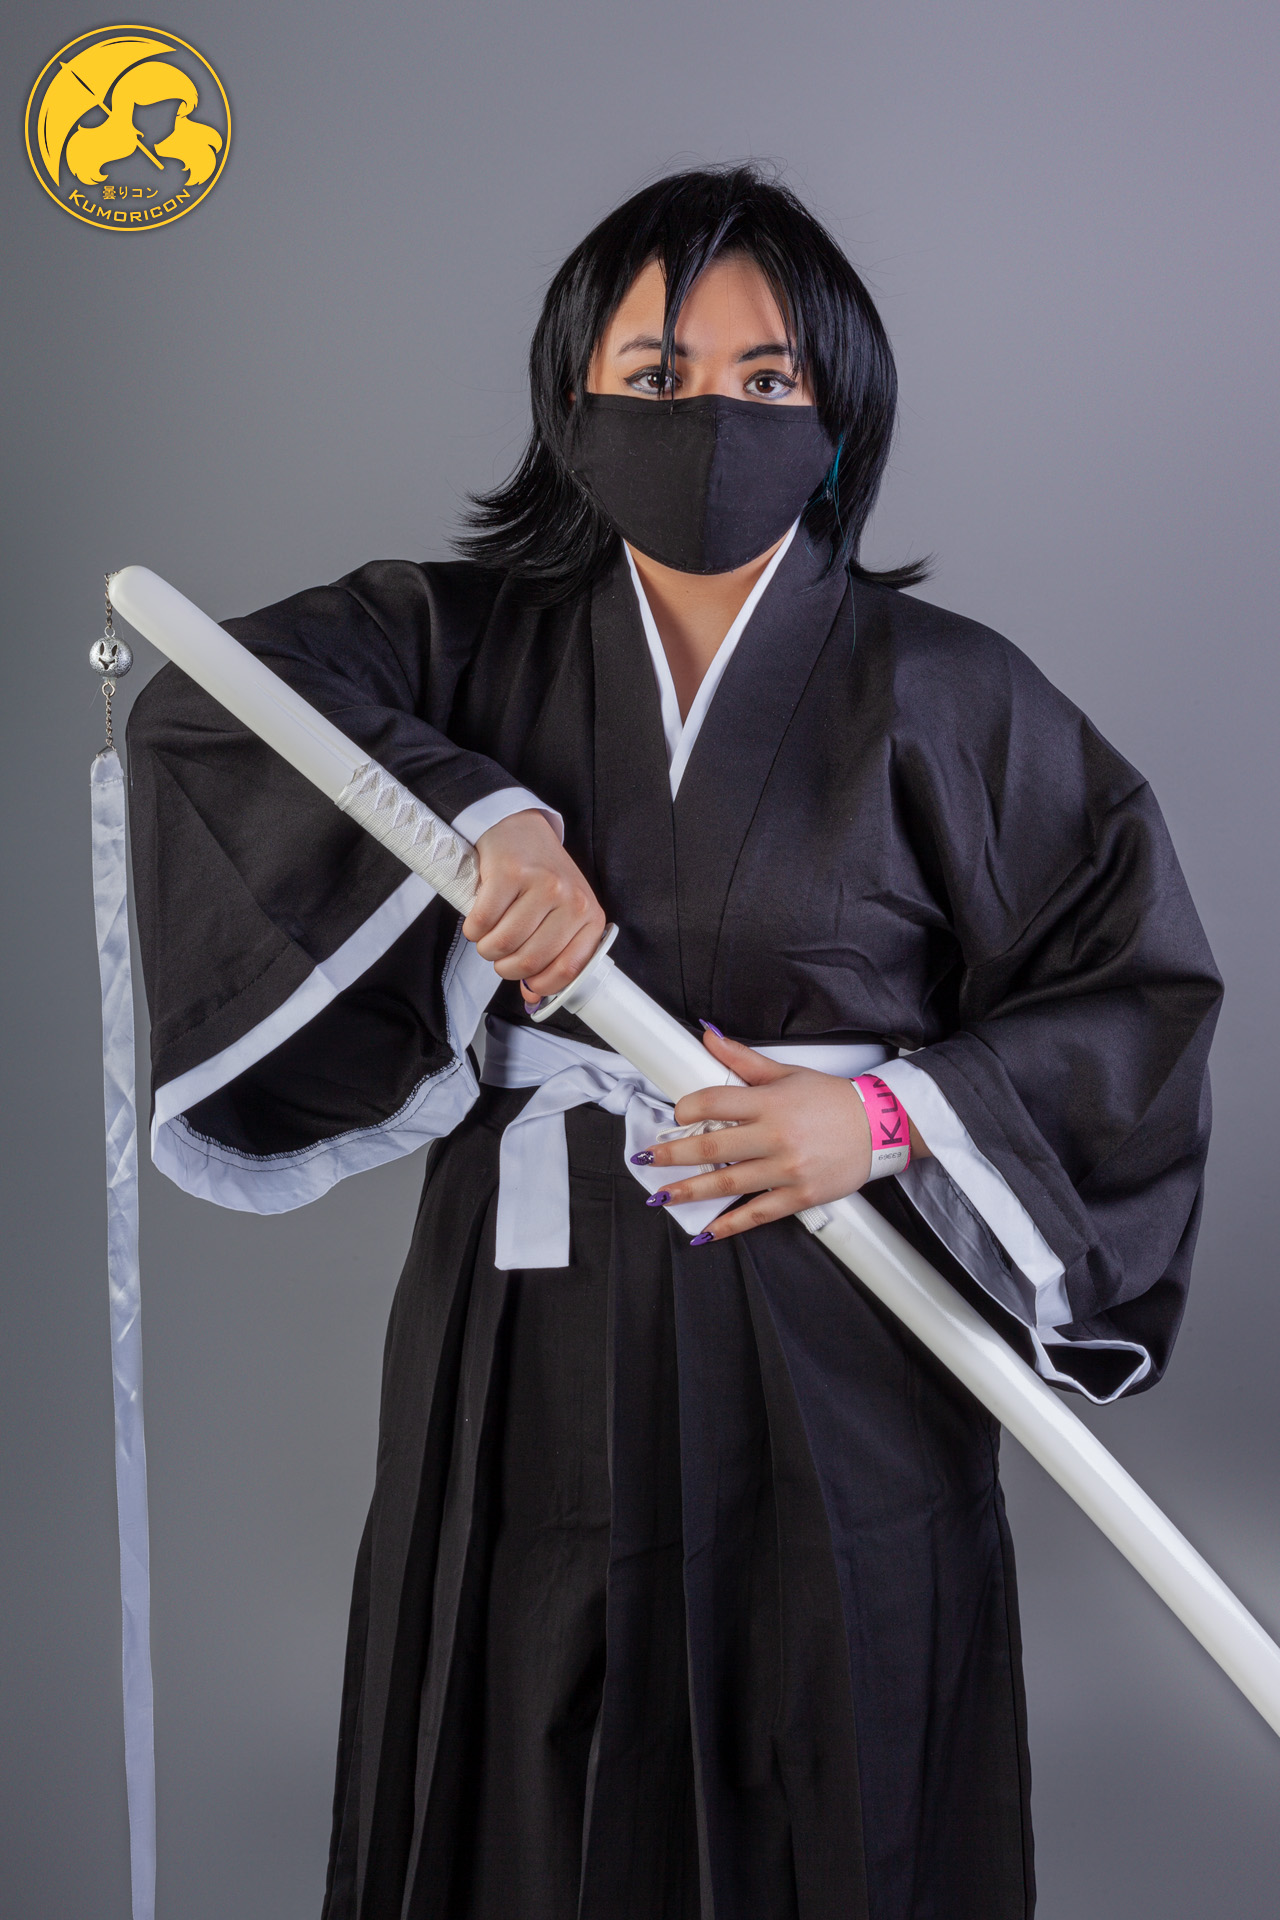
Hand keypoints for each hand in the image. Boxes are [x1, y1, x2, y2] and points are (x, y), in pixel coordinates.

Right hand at [463, 810, 605, 1000]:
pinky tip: (479, 921)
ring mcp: (542, 885)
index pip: (569, 969)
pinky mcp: (510, 873)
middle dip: (506, 966)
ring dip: (488, 948)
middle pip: (530, 959)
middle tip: (499, 956)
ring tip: (488, 937)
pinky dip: (474, 929)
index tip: (526, 984)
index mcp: (590, 916)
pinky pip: (484, 921)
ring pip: (505, 943)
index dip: (542, 985)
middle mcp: (571, 900)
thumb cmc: (540, 877)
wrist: (520, 829)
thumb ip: (552, 954)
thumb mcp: (560, 913)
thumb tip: (532, 996)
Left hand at [638, 1029, 928, 1242]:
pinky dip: (730, 1224)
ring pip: (729, 1183)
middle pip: (713, 1147)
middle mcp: (776, 1136)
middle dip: (674, 1155)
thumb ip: (744, 1061)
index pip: (715, 1103)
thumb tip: (708, 1038)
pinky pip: (758, 1213)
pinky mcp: (801, 1195)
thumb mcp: (787, 1073)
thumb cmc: (831, 1099)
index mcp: (770, 1102)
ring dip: (690, 1191)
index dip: (687, 1109)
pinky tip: (706, 1232)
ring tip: (660, 1196)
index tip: (674, 1116)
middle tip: (646, 1161)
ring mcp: (788, 1169)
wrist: (881, 1127)